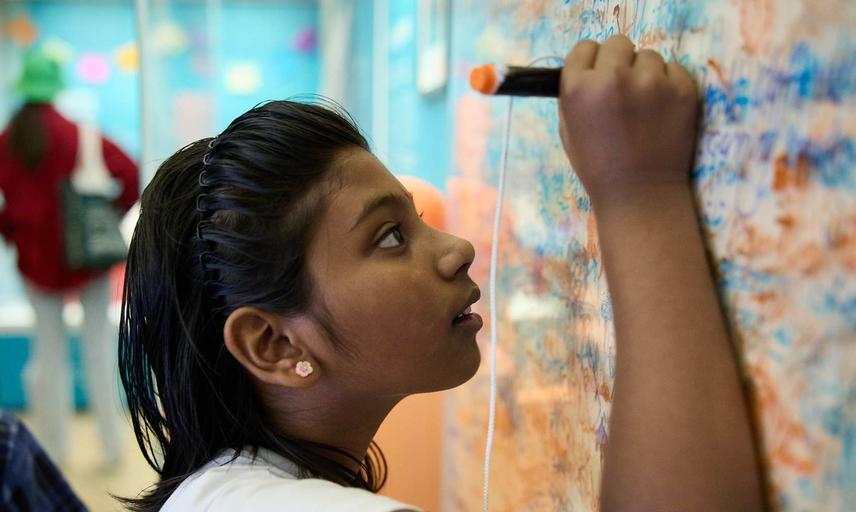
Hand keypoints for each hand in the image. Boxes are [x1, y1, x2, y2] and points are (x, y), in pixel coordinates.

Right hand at [558, 35, 698, 208]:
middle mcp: (613, 78)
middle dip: (620, 62)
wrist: (640, 194)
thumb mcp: (568, 129)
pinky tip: (662, 112)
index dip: (592, 62)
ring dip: (646, 74)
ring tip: (645, 106)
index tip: (598, 74)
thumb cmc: (599, 166)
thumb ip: (576, 93)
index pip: (584, 48)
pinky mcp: (682, 89)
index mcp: (578, 88)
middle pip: (618, 43)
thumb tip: (589, 67)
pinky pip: (674, 69)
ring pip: (649, 56)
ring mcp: (651, 82)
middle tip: (623, 89)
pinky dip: (669, 85)